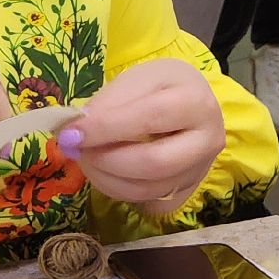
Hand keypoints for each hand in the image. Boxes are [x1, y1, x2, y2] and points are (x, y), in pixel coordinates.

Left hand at [59, 57, 224, 212]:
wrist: (190, 105)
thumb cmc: (160, 88)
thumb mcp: (137, 79)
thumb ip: (108, 102)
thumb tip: (77, 131)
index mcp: (197, 103)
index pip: (150, 117)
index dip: (107, 128)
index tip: (71, 132)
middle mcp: (207, 141)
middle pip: (154, 163)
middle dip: (106, 159)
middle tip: (77, 149)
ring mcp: (199, 171)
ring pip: (147, 188)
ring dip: (105, 177)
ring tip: (85, 157)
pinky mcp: (185, 190)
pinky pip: (145, 200)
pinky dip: (114, 188)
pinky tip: (102, 170)